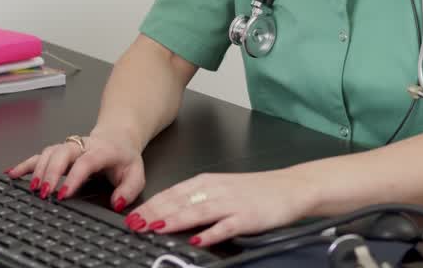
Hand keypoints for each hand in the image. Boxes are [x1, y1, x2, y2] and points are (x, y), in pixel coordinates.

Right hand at [5, 129, 144, 211]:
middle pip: (62, 153)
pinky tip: (13, 173)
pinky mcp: (59, 150)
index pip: (86, 161)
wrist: (118, 136)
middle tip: (44, 192)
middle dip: (51, 172)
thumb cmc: (124, 158)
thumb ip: (128, 190)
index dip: (73, 177)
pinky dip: (26, 163)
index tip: (63, 194)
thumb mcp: (136, 174)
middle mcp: (83, 145)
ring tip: (32, 188)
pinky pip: (40, 154)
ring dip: (38, 169)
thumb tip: (116, 202)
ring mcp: (69, 146)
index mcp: (102, 150)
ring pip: (49, 152)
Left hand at [123, 169, 307, 247]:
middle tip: (136, 224)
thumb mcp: (220, 189)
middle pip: (180, 202)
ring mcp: (231, 203)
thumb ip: (196, 199)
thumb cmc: (254, 191)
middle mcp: (216, 190)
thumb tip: (167, 212)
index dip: (151, 204)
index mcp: (206, 182)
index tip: (132, 215)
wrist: (289, 187)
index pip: (172, 193)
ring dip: (176, 220)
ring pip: (198, 211)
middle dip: (155, 213)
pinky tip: (197, 240)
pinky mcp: (247, 217)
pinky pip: (226, 226)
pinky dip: (211, 233)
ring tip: (157, 228)